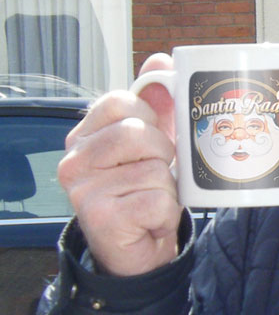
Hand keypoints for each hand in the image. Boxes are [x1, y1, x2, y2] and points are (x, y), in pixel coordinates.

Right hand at [58, 54, 183, 275]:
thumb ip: (156, 103)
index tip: (149, 143)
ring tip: (152, 199)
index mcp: (83, 136)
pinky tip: (150, 220)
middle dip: (162, 155)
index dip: (149, 119)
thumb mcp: (151, 144)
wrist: (139, 254)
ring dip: (167, 186)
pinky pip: (159, 199)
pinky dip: (167, 212)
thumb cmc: (144, 193)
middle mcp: (74, 160)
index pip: (121, 101)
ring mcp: (84, 190)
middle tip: (154, 176)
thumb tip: (162, 60)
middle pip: (139, 132)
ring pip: (154, 168)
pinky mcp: (103, 217)